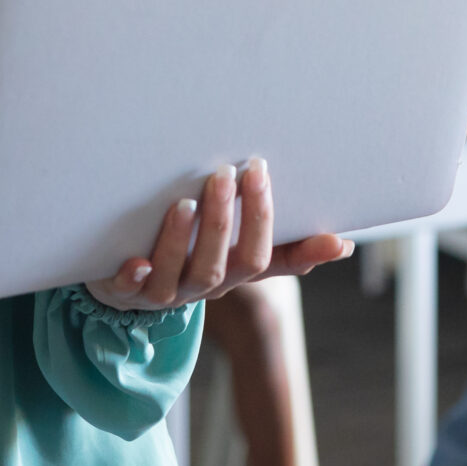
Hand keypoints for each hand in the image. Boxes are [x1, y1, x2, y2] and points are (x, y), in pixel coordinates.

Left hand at [86, 158, 350, 310]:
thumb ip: (285, 250)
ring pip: (175, 274)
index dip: (263, 219)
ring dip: (181, 239)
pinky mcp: (124, 292)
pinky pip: (128, 289)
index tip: (261, 172)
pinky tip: (133, 262)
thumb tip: (342, 245)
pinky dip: (132, 277)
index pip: (258, 256)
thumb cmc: (195, 259)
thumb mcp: (240, 257)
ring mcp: (162, 292)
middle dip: (224, 220)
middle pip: (219, 265)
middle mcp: (200, 287)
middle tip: (226, 172)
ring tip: (185, 202)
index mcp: (232, 275)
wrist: (133, 290)